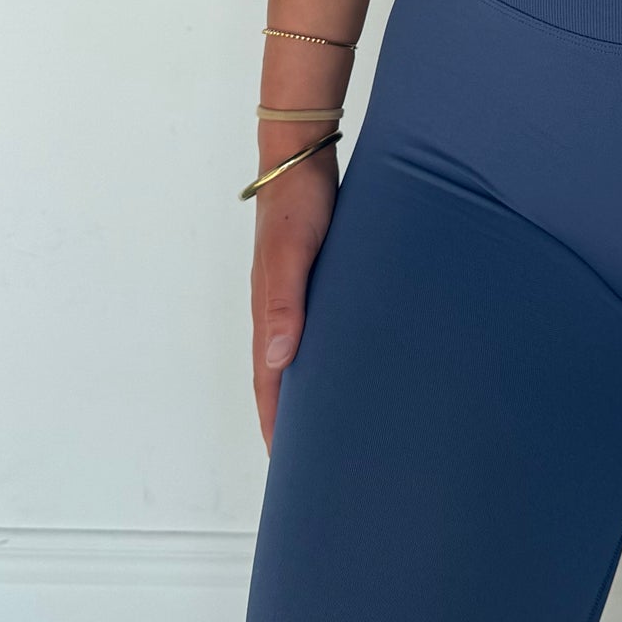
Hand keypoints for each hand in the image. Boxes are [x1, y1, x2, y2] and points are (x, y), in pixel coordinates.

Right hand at [248, 150, 338, 450]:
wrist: (301, 157)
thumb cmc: (295, 202)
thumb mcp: (290, 253)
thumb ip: (283, 302)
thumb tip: (279, 358)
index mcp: (268, 312)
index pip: (269, 382)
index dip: (276, 423)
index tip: (286, 464)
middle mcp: (280, 309)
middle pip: (282, 377)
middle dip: (295, 418)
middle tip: (317, 458)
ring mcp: (298, 294)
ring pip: (303, 354)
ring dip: (313, 389)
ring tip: (336, 423)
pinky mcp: (318, 279)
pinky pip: (320, 328)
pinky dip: (329, 354)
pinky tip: (352, 361)